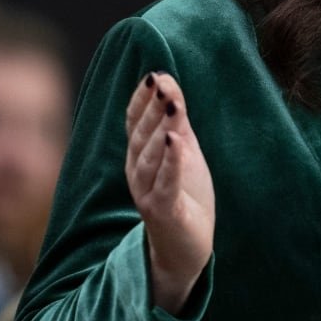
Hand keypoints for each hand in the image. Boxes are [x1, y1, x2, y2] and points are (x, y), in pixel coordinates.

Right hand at [125, 71, 214, 314]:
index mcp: (139, 154)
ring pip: (151, 158)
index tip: (153, 76)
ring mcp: (148, 192)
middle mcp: (137, 171)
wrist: (186, 244)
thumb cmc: (183, 193)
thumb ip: (175, 119)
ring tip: (172, 106)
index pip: (134, 122)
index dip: (142, 99)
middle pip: (142, 136)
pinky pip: (165, 184)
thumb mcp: (183, 149)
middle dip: (152, 109)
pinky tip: (175, 142)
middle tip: (162, 84)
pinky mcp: (163, 210)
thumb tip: (167, 80)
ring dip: (161, 130)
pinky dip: (171, 163)